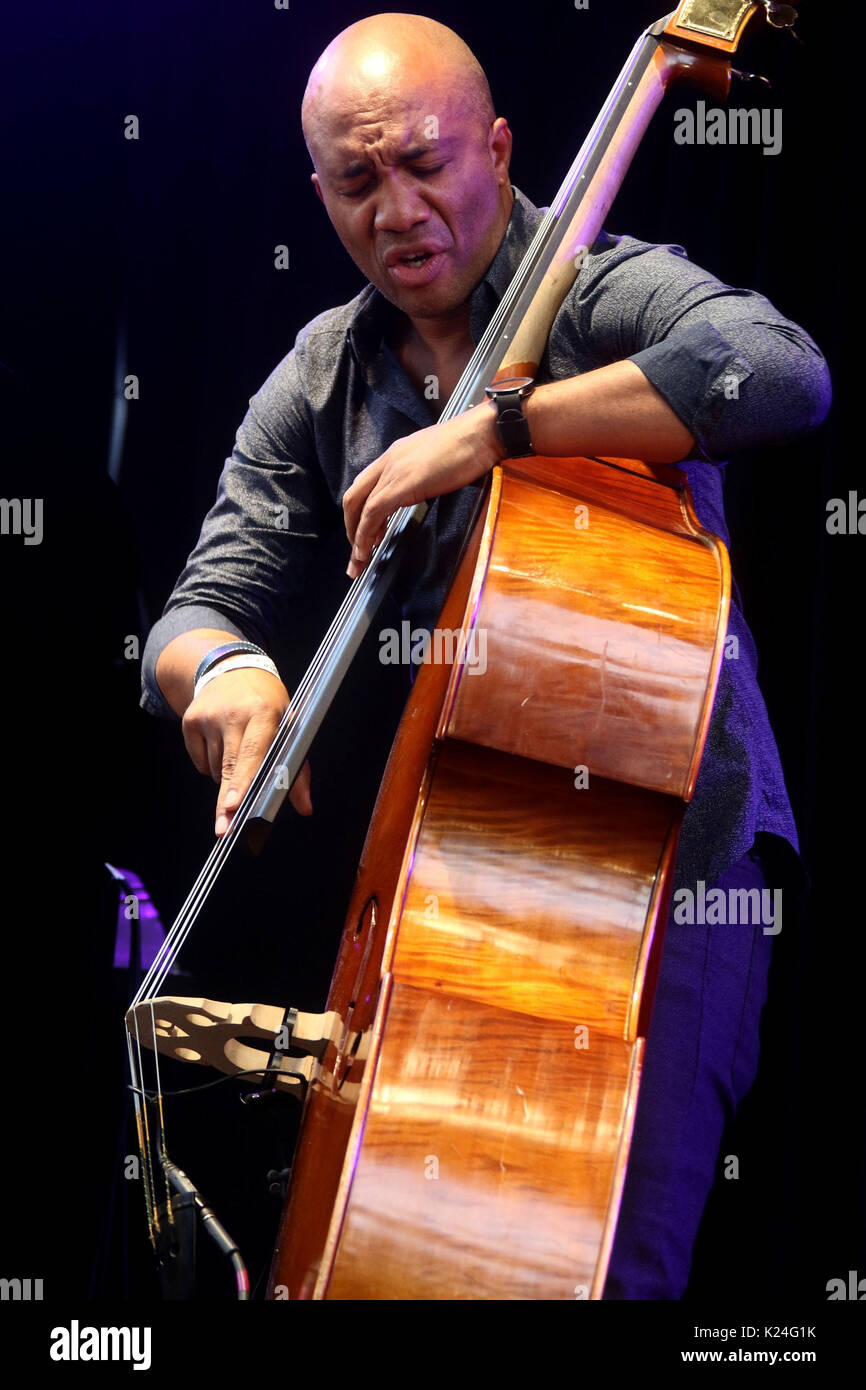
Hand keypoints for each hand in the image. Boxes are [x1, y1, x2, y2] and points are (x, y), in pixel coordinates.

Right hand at [181, 667, 312, 833]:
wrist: (232, 669)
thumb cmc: (267, 703)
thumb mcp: (290, 726)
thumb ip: (297, 769)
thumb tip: (305, 807)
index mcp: (264, 713)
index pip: (253, 753)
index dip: (243, 781)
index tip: (234, 806)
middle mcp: (233, 713)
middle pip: (229, 767)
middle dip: (227, 802)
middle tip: (224, 829)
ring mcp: (208, 716)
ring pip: (216, 770)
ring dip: (228, 778)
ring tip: (239, 755)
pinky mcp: (190, 721)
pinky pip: (200, 762)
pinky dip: (212, 765)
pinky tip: (222, 746)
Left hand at [342, 398, 504, 577]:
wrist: (481, 433)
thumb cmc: (470, 445)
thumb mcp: (435, 461)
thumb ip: (421, 475)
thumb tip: (419, 491)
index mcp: (396, 455)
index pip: (366, 486)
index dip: (360, 513)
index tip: (367, 535)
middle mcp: (389, 460)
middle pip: (353, 497)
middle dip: (351, 528)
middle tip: (357, 552)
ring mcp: (393, 471)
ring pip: (359, 507)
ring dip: (356, 537)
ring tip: (360, 559)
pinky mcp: (401, 484)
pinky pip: (373, 512)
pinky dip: (366, 534)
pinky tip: (369, 550)